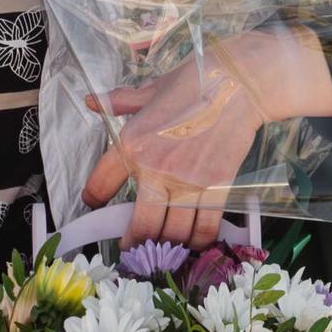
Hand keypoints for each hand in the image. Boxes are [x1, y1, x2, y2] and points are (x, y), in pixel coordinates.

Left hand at [84, 28, 331, 245]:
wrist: (239, 83)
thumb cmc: (193, 81)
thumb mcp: (151, 90)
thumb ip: (120, 102)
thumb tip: (92, 101)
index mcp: (132, 143)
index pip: (101, 184)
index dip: (94, 200)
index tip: (95, 206)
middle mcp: (155, 169)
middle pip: (141, 224)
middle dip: (135, 243)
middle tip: (134, 248)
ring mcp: (188, 181)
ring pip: (173, 232)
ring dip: (168, 247)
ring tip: (164, 250)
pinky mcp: (216, 186)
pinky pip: (205, 226)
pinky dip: (198, 241)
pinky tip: (193, 243)